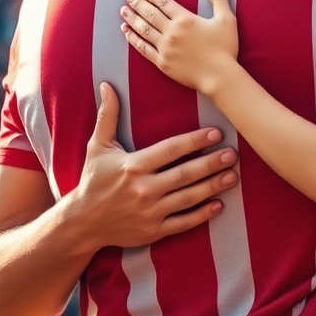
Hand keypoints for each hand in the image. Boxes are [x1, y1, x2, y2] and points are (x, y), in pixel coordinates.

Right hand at [64, 83, 238, 249]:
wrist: (82, 223)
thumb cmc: (93, 180)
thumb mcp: (97, 147)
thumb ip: (107, 116)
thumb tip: (107, 85)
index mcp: (133, 166)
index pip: (170, 150)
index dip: (194, 141)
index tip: (215, 133)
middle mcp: (144, 189)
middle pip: (184, 174)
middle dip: (211, 164)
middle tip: (232, 154)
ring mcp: (150, 212)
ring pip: (188, 198)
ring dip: (212, 187)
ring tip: (232, 176)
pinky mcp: (153, 231)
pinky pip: (182, 223)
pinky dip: (201, 215)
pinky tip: (218, 205)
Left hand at [119, 0, 239, 95]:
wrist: (219, 77)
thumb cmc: (225, 48)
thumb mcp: (227, 19)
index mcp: (185, 19)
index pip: (163, 2)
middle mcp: (171, 32)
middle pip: (150, 14)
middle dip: (137, 3)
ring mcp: (165, 48)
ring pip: (143, 29)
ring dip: (132, 18)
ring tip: (123, 10)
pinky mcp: (162, 63)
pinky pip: (143, 48)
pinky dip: (133, 39)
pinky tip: (126, 32)